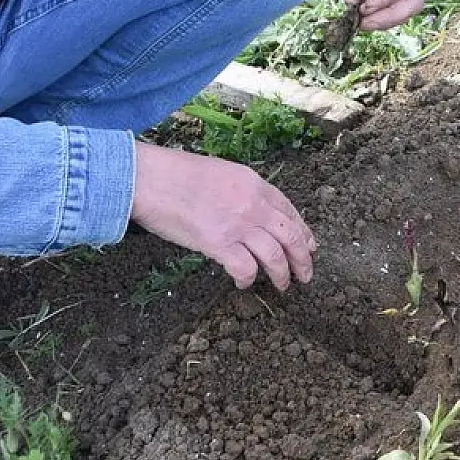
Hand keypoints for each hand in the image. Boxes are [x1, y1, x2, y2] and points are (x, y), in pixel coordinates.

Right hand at [130, 143, 316, 290]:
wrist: (149, 179)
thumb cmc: (176, 175)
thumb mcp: (222, 174)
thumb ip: (242, 193)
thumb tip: (254, 217)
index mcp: (254, 184)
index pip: (289, 210)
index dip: (303, 231)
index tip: (310, 246)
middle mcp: (253, 204)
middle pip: (291, 236)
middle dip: (303, 258)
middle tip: (306, 274)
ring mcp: (238, 224)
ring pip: (275, 256)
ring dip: (282, 274)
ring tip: (283, 285)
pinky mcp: (219, 243)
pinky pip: (246, 268)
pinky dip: (248, 279)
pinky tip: (244, 283)